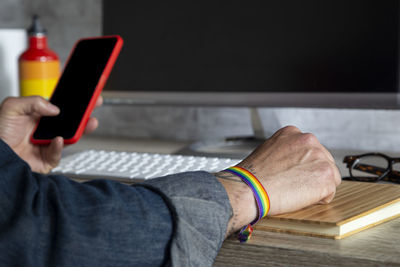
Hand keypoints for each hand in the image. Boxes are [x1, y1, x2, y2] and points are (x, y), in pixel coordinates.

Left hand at [0, 96, 102, 172]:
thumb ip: (33, 102)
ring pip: (70, 138)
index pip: (61, 107)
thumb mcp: (12, 108)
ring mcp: (48, 145)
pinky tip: (57, 140)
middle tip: (93, 106)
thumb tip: (54, 108)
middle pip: (71, 122)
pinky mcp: (48, 159)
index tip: (86, 95)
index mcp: (39, 117)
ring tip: (85, 123)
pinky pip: (59, 153)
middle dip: (85, 114)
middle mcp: (45, 131)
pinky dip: (59, 147)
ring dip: (80, 130)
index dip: (75, 102)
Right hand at [216, 126, 340, 235]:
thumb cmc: (252, 176)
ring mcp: (319, 157)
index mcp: (292, 133)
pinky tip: (298, 197)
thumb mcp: (267, 151)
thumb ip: (284, 152)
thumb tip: (292, 162)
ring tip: (294, 191)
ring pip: (328, 177)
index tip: (292, 173)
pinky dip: (317, 199)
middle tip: (293, 185)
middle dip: (311, 175)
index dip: (301, 165)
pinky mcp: (326, 176)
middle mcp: (308, 140)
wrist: (250, 188)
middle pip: (322, 162)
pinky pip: (329, 193)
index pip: (309, 150)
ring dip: (315, 187)